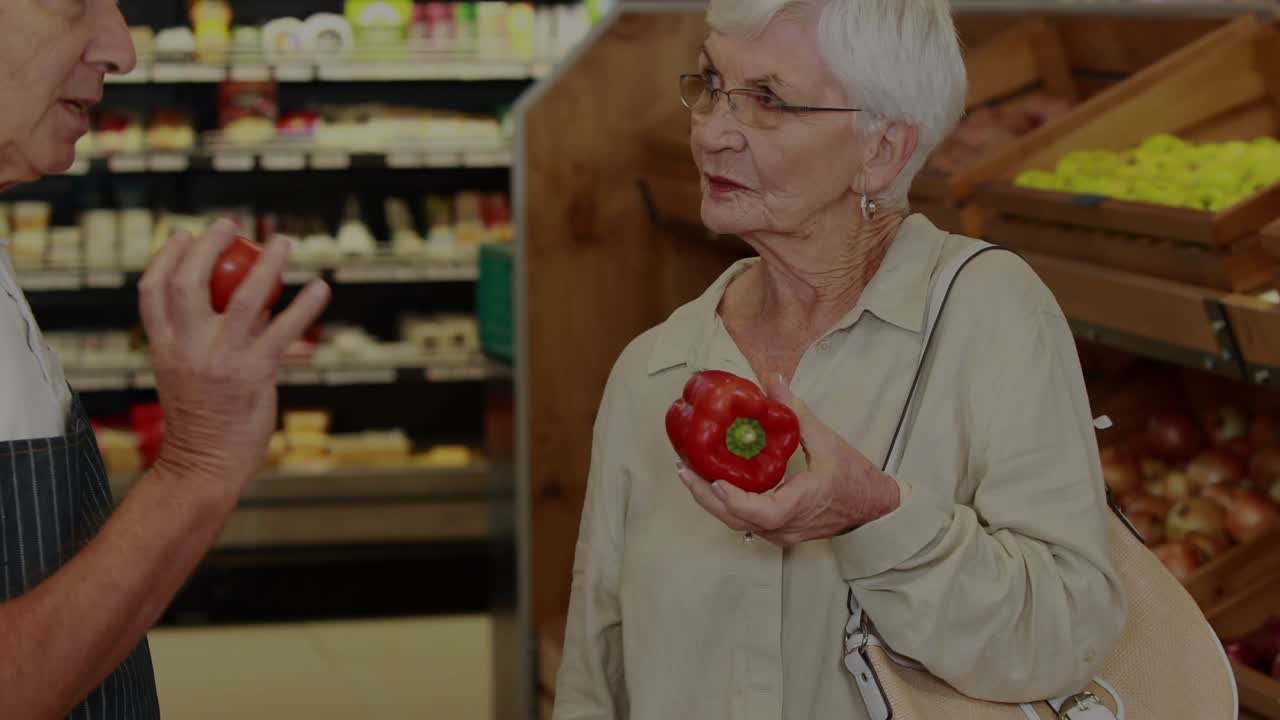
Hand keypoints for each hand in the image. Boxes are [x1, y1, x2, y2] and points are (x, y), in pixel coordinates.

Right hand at [137, 219, 330, 495]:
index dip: (167, 256)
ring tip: (284, 244)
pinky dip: (305, 306)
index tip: (184, 234)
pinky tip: (320, 287)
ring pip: (244, 298)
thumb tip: (253, 303)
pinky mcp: (253, 373)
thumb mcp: (187, 372)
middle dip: (209, 245)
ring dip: (267, 264)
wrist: (205, 465)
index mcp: (162, 346)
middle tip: (231, 224)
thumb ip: (208, 337)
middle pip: (190, 281)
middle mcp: (187, 347)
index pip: (153, 289)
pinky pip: (283, 331)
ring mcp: (220, 359)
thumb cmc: (202, 419)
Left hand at [678, 374, 900, 546]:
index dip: (733, 498)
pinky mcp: (778, 531)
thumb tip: (773, 382)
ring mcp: (780, 534)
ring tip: (689, 473)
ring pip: (736, 523)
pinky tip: (711, 483)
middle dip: (704, 495)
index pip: (759, 512)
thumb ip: (797, 413)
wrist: (875, 510)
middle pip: (735, 519)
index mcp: (799, 506)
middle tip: (683, 469)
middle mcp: (784, 527)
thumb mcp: (827, 441)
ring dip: (711, 500)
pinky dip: (725, 504)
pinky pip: (744, 521)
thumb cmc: (855, 479)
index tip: (713, 478)